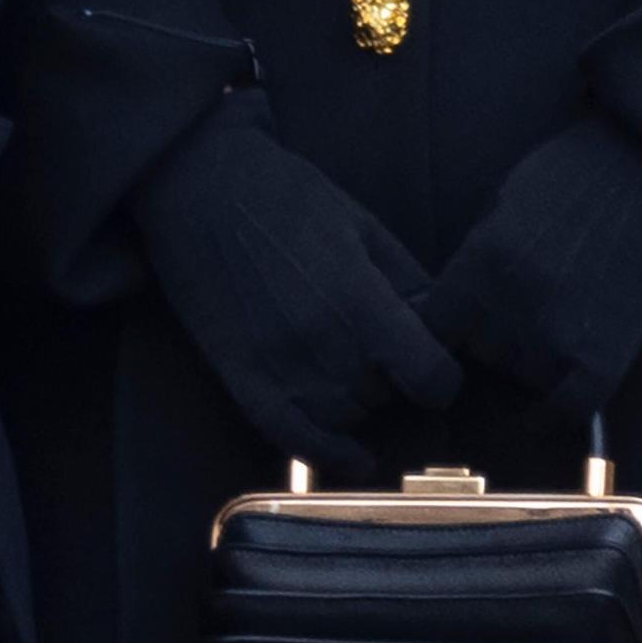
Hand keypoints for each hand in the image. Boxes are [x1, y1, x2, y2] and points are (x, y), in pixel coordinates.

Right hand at [132, 91, 458, 475]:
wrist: (198, 188)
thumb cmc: (286, 194)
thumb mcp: (362, 224)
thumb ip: (408, 280)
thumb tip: (443, 327)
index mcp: (361, 302)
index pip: (432, 379)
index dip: (443, 375)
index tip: (435, 362)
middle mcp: (325, 347)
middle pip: (390, 397)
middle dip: (393, 374)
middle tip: (374, 338)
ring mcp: (282, 370)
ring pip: (350, 418)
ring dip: (360, 399)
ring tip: (344, 357)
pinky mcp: (244, 382)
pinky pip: (299, 441)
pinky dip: (331, 453)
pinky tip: (355, 454)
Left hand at [422, 114, 641, 421]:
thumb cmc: (578, 172)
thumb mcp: (506, 200)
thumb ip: (479, 255)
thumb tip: (457, 303)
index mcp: (482, 260)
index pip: (436, 325)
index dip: (446, 328)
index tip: (456, 330)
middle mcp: (512, 303)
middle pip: (479, 351)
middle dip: (492, 338)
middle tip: (520, 318)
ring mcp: (559, 333)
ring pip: (521, 377)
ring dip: (530, 363)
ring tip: (554, 332)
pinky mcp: (606, 356)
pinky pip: (570, 408)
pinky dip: (559, 414)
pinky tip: (553, 408)